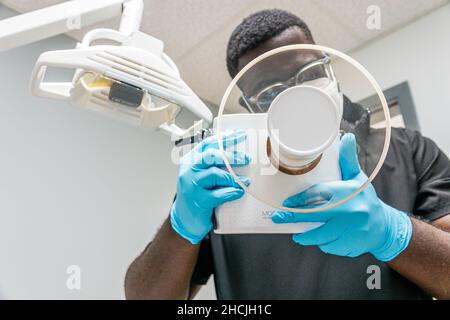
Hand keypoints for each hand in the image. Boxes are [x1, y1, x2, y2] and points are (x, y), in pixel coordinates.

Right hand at [170, 131, 250, 243]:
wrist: (184, 219)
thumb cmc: (196, 194)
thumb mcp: (201, 175)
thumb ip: (213, 165)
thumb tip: (239, 155)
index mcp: (190, 160)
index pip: (208, 143)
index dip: (226, 138)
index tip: (241, 134)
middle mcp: (189, 170)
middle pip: (211, 155)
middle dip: (232, 156)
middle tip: (246, 159)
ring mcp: (192, 185)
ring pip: (216, 174)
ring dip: (234, 177)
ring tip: (245, 181)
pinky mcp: (198, 200)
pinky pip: (219, 194)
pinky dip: (232, 192)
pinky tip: (238, 192)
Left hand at [272, 133, 411, 260]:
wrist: (385, 226)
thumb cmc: (365, 200)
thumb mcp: (357, 178)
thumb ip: (347, 160)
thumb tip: (346, 137)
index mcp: (349, 192)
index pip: (319, 194)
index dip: (300, 199)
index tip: (286, 203)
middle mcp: (352, 211)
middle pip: (316, 216)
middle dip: (295, 218)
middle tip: (280, 218)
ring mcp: (353, 230)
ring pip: (322, 236)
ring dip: (308, 236)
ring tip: (300, 234)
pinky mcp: (353, 245)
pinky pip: (331, 247)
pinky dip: (324, 244)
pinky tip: (324, 239)